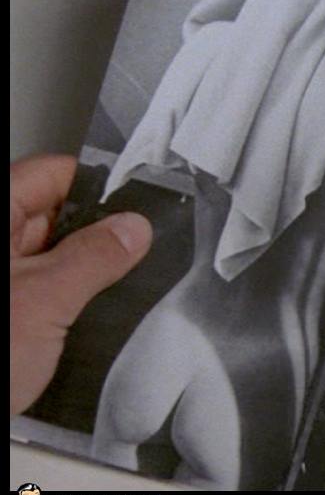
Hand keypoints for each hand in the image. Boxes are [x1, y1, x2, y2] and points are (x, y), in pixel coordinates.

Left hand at [10, 155, 151, 414]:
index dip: (98, 185)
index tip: (141, 205)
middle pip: (51, 215)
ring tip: (119, 290)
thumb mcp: (44, 300)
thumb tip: (133, 227)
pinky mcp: (4, 319)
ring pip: (48, 258)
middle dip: (98, 235)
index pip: (51, 174)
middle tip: (138, 254)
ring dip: (84, 274)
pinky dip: (66, 302)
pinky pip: (40, 293)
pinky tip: (91, 320)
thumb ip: (94, 257)